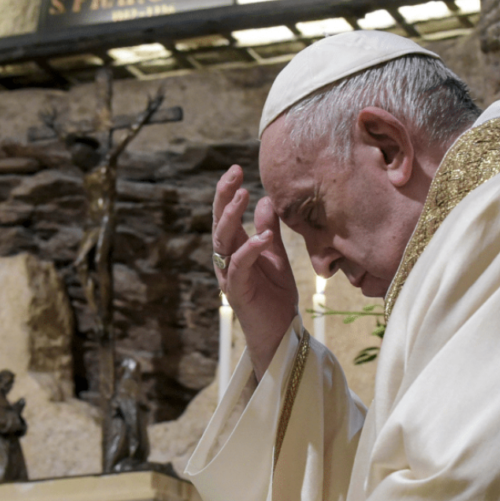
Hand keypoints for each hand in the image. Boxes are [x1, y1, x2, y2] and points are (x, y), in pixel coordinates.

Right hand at [213, 165, 297, 379]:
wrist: (280, 332)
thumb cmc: (276, 295)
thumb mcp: (276, 256)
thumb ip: (268, 230)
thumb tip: (265, 199)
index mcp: (235, 248)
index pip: (226, 215)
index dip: (228, 192)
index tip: (236, 169)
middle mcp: (227, 259)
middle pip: (218, 223)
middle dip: (224, 197)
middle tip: (234, 174)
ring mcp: (230, 275)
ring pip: (222, 242)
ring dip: (231, 217)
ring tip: (243, 195)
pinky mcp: (238, 292)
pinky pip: (239, 267)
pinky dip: (249, 250)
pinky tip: (263, 237)